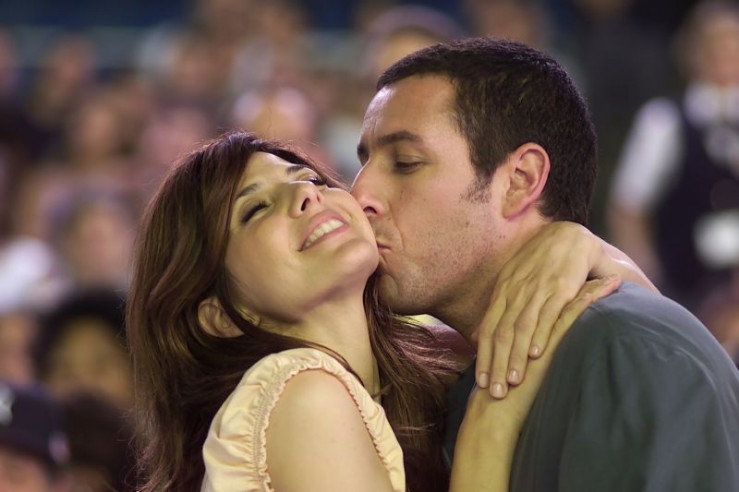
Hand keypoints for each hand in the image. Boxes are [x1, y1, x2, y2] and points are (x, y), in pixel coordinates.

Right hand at [451, 289, 600, 491]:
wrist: (494, 413)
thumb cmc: (505, 396)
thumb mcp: (513, 370)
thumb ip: (522, 355)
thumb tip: (533, 352)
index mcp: (515, 324)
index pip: (540, 297)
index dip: (557, 282)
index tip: (578, 271)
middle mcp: (524, 321)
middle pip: (553, 292)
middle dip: (577, 277)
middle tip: (597, 261)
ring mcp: (535, 330)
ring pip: (566, 299)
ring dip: (591, 286)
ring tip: (615, 276)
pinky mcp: (548, 341)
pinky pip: (572, 314)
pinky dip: (591, 299)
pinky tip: (608, 291)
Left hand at [473, 222, 621, 397]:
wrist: (567, 235)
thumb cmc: (541, 262)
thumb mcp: (516, 281)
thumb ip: (505, 307)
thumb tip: (490, 333)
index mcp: (503, 292)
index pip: (488, 329)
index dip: (483, 357)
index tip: (480, 382)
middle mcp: (516, 292)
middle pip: (500, 334)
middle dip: (496, 365)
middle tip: (494, 393)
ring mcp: (536, 289)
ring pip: (520, 329)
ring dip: (516, 357)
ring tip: (513, 382)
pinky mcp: (560, 287)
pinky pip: (546, 315)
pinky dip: (540, 335)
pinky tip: (536, 355)